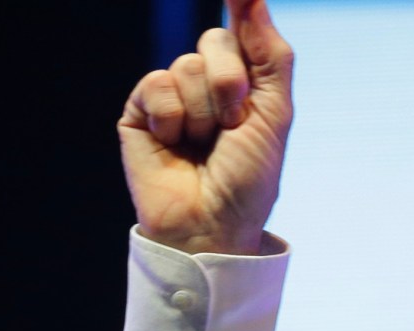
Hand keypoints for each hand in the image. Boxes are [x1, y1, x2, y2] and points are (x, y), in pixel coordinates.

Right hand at [119, 0, 294, 255]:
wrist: (211, 226)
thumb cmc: (247, 180)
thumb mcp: (274, 114)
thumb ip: (270, 54)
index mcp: (244, 84)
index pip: (242, 30)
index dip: (242, 7)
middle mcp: (207, 85)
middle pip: (215, 40)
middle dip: (230, 82)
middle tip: (232, 123)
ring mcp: (172, 98)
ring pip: (186, 65)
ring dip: (203, 111)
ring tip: (203, 146)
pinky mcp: (140, 112)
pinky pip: (156, 84)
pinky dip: (171, 117)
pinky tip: (173, 144)